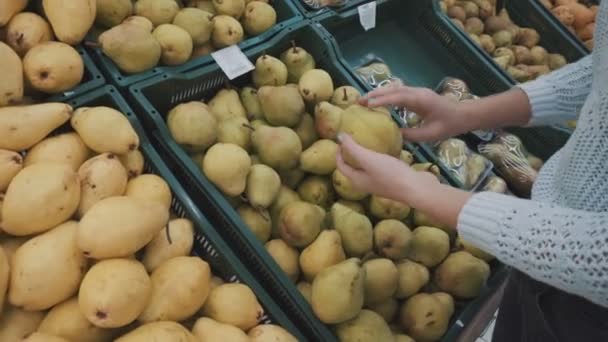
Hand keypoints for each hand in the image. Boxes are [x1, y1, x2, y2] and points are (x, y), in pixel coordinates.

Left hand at [336, 133, 438, 203]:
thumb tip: (339, 136)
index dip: (338, 153)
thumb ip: (353, 148)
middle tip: (355, 138)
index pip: (341, 166)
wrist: (417, 189)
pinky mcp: (394, 180)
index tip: (342, 139)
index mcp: (357, 180)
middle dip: (352, 154)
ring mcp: (381, 183)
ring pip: (369, 167)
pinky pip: (383, 166)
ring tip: (370, 141)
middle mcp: (366, 183)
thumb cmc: (390, 174)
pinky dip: (381, 157)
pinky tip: (388, 148)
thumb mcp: (368, 159)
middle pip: (354, 167)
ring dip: (367, 156)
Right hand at [360, 84, 474, 141]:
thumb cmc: (449, 125)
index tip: (367, 104)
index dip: (381, 100)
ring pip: (394, 88)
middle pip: (392, 89)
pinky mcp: (417, 94)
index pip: (397, 98)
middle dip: (375, 94)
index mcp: (420, 100)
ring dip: (379, 93)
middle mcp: (417, 92)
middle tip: (358, 101)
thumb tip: (394, 135)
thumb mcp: (430, 135)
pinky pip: (398, 92)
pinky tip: (377, 101)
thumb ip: (411, 135)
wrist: (464, 115)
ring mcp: (417, 91)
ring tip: (364, 100)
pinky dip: (386, 95)